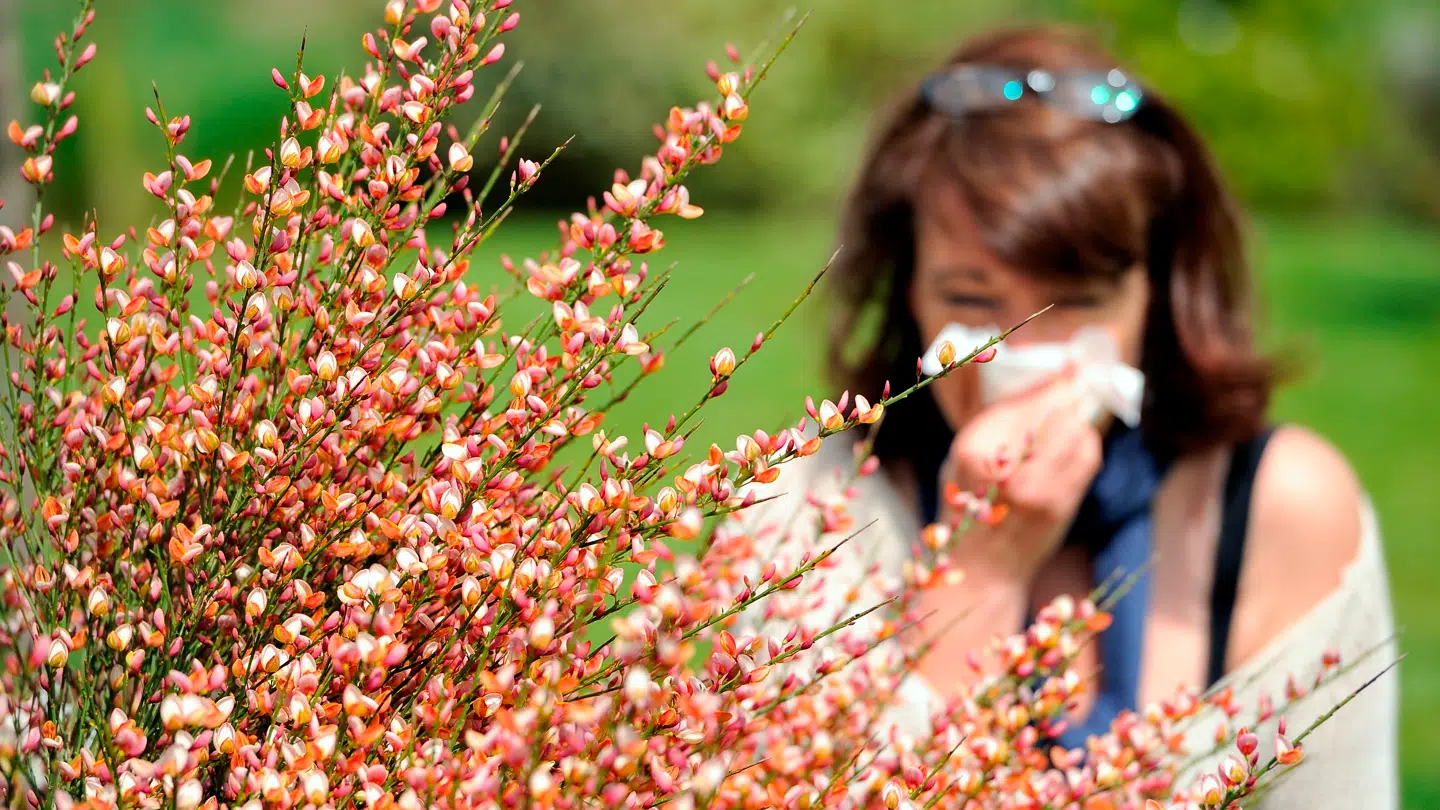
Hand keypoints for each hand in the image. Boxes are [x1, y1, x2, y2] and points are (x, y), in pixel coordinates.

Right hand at [940, 368, 1103, 583]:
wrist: (980, 567)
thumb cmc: (968, 506)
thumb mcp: (963, 457)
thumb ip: (998, 424)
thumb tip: (1045, 384)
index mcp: (973, 448)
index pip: (1024, 401)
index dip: (1051, 383)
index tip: (1069, 369)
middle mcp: (1005, 466)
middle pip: (1056, 410)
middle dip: (1070, 395)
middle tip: (1079, 383)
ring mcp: (1037, 487)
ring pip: (1077, 430)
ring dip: (1079, 421)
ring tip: (1071, 422)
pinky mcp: (1060, 503)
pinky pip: (1088, 457)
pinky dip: (1086, 444)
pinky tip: (1076, 446)